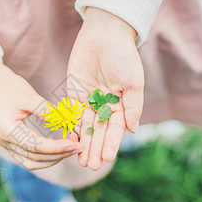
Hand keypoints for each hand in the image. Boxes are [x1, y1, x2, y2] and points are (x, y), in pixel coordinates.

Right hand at [0, 56, 83, 169]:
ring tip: (70, 150)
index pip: (35, 146)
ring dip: (52, 160)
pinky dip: (44, 157)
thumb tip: (68, 124)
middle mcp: (3, 141)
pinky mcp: (10, 144)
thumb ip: (47, 111)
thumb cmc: (8, 87)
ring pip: (31, 163)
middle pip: (34, 158)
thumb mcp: (29, 95)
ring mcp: (6, 145)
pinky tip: (59, 150)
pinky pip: (28, 158)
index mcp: (6, 129)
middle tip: (78, 148)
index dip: (57, 148)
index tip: (75, 145)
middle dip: (58, 156)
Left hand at [67, 7, 143, 169]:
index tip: (106, 159)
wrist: (104, 35)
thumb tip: (132, 130)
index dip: (111, 143)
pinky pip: (72, 114)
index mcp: (121, 104)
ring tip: (80, 161)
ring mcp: (89, 101)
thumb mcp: (133, 81)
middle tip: (89, 166)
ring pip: (85, 127)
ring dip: (83, 144)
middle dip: (95, 149)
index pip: (115, 129)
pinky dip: (70, 128)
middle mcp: (105, 106)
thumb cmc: (123, 56)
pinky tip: (67, 142)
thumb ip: (133, 106)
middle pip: (99, 132)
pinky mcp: (74, 94)